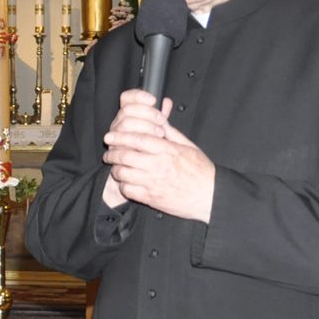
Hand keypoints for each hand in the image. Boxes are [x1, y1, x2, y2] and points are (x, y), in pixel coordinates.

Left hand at [101, 90, 216, 221]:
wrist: (210, 197)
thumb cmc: (201, 172)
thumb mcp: (189, 147)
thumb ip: (171, 133)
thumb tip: (159, 120)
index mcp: (168, 151)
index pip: (138, 139)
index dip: (120, 136)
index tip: (110, 136)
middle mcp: (158, 166)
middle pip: (125, 155)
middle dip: (112, 153)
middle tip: (108, 153)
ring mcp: (154, 183)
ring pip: (123, 173)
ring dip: (115, 169)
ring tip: (116, 167)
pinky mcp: (151, 198)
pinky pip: (128, 190)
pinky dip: (123, 185)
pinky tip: (125, 182)